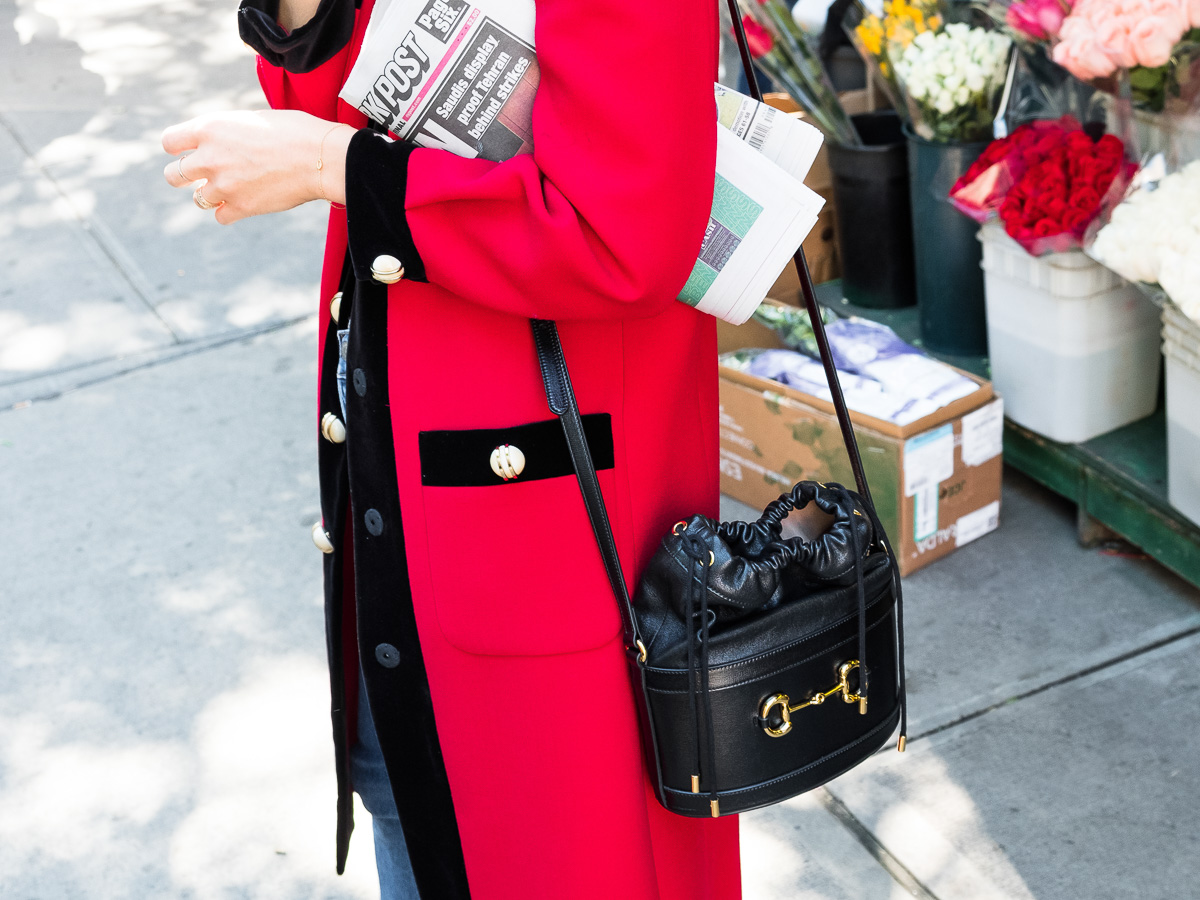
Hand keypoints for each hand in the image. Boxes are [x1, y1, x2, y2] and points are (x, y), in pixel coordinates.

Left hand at [162, 110, 353, 223]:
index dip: (179, 148)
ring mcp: (223, 185)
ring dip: (213, 194)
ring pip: (198, 199)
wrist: (320, 157)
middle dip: (185, 176)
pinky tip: (246, 201)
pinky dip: (230, 211)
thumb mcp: (250, 120)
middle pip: (174, 176)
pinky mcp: (241, 207)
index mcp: (209, 128)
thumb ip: (225, 133)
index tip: (191, 151)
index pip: (169, 142)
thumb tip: (216, 145)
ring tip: (235, 186)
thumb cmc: (294, 132)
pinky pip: (221, 216)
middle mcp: (209, 158)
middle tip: (204, 175)